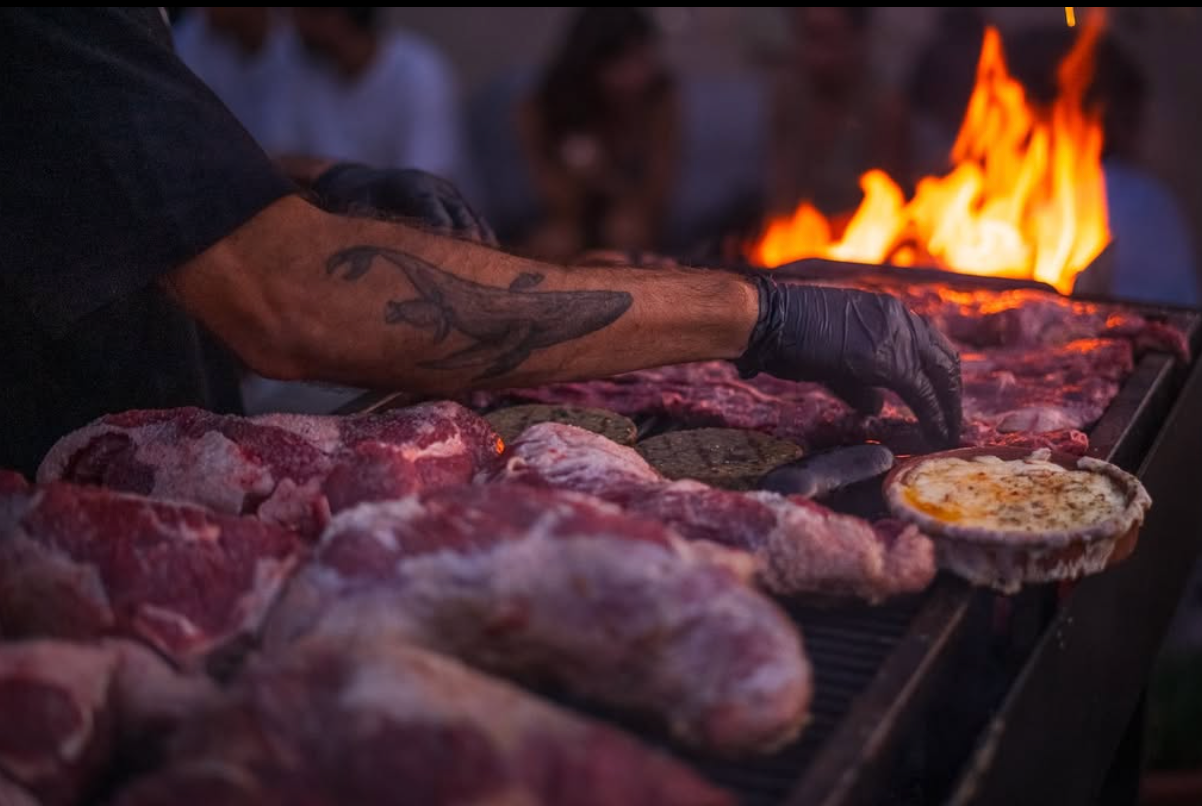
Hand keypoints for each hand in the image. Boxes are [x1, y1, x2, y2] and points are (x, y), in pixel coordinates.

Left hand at [311, 163, 496, 244]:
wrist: (367, 186)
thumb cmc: (356, 200)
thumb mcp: (352, 205)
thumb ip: (362, 218)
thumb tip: (366, 232)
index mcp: (408, 183)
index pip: (426, 201)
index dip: (437, 219)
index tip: (445, 237)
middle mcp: (434, 186)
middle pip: (456, 209)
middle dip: (465, 232)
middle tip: (474, 255)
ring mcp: (449, 196)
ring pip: (470, 216)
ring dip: (480, 238)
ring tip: (491, 261)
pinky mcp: (458, 209)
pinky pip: (475, 223)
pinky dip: (483, 239)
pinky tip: (492, 259)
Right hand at [737, 276, 961, 447]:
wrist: (771, 321)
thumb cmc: (789, 336)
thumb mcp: (833, 357)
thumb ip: (860, 383)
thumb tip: (878, 407)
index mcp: (887, 312)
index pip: (928, 344)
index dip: (938, 375)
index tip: (942, 401)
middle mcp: (900, 318)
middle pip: (945, 357)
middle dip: (953, 393)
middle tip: (953, 422)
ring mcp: (897, 335)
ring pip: (942, 373)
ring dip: (949, 406)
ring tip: (950, 433)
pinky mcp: (888, 361)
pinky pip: (923, 393)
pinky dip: (935, 416)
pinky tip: (937, 434)